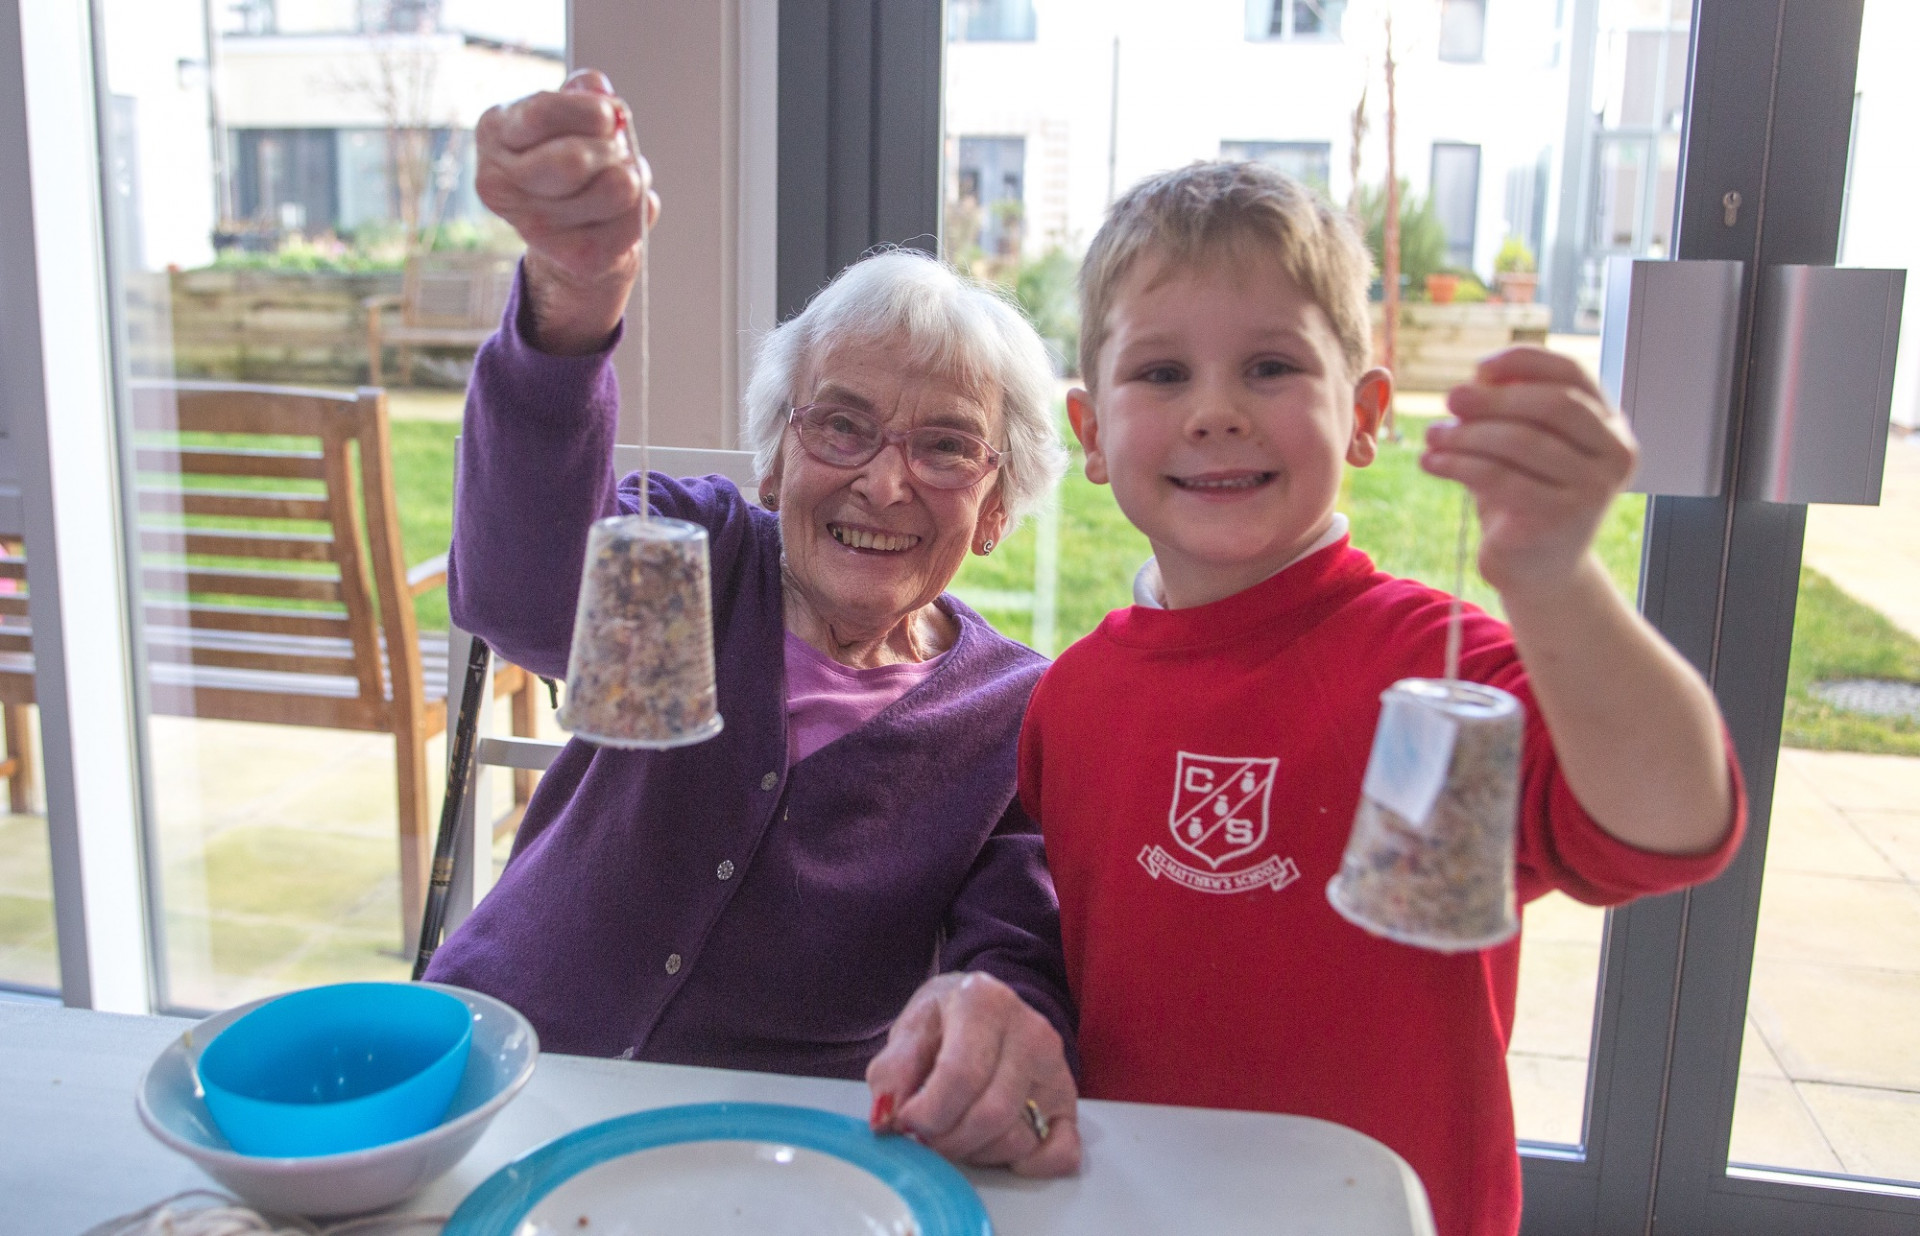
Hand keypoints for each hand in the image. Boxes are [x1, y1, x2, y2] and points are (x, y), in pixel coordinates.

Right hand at [473, 68, 660, 353]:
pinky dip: (643, 208)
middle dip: (611, 148)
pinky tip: (623, 208)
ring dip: (634, 175)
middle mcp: (500, 184)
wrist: (572, 227)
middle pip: (575, 160)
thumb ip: (582, 92)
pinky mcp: (577, 258)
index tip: (611, 116)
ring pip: (616, 189)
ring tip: (620, 177)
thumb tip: (597, 90)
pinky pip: (634, 221)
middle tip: (616, 149)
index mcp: (493, 133)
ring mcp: (534, 228)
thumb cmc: (567, 155)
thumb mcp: (569, 112)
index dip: (590, 111)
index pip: (544, 112)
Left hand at [865, 972, 1081, 1176]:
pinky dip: (1029, 1165)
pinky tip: (998, 1147)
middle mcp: (1030, 1029)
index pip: (961, 1074)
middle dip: (949, 1140)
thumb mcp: (908, 1032)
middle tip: (927, 1136)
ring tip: (956, 1132)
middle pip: (991, 1113)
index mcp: (985, 1002)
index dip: (928, 1112)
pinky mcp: (1069, 1099)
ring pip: (1018, 1138)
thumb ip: (892, 1072)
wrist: (984, 1008)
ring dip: (977, 1152)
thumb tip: (886, 1118)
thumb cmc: (943, 1022)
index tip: (905, 1123)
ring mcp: (1055, 1065)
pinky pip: (1060, 1152)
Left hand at [1421, 346, 1637, 596]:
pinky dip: (1457, 465)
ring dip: (1468, 433)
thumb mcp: (1526, 447)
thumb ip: (1515, 409)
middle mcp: (1613, 456)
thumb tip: (1481, 374)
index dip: (1525, 362)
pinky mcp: (1558, 520)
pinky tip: (1430, 462)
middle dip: (1495, 398)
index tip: (1480, 366)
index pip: (1573, 375)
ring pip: (1521, 442)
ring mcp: (1592, 490)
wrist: (1539, 570)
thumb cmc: (1529, 498)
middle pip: (1552, 406)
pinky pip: (1499, 478)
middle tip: (1451, 398)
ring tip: (1432, 434)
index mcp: (1612, 428)